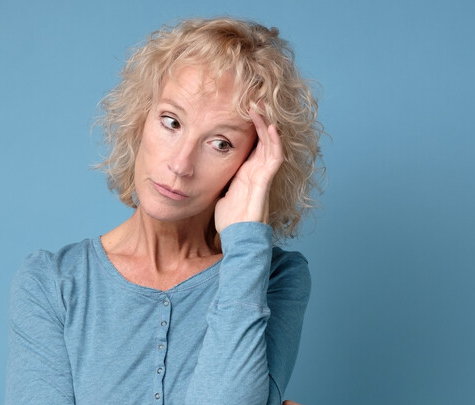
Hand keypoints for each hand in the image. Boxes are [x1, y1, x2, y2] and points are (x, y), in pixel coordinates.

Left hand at [214, 108, 283, 233]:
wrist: (236, 237)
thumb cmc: (229, 218)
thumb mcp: (219, 189)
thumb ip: (217, 176)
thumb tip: (200, 165)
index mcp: (247, 169)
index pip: (252, 140)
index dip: (250, 123)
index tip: (241, 105)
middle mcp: (257, 169)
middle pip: (263, 137)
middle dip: (259, 117)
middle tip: (253, 97)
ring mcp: (263, 175)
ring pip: (270, 143)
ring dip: (266, 123)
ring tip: (260, 105)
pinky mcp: (265, 182)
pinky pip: (274, 159)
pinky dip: (273, 142)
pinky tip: (270, 128)